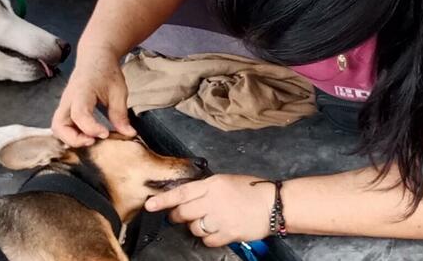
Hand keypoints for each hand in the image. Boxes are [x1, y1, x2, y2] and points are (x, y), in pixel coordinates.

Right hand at [52, 48, 135, 146]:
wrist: (95, 58)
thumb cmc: (106, 72)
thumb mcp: (119, 91)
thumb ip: (121, 114)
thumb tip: (128, 134)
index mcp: (82, 91)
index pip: (79, 114)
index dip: (91, 128)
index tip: (106, 134)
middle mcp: (68, 99)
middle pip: (58, 125)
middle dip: (74, 139)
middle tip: (93, 142)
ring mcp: (65, 105)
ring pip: (57, 128)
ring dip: (71, 139)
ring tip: (91, 141)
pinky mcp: (66, 109)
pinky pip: (63, 127)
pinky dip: (72, 136)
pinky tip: (88, 137)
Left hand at [145, 174, 274, 246]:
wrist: (273, 203)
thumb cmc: (251, 189)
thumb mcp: (226, 181)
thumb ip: (205, 188)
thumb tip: (186, 197)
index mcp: (212, 184)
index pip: (181, 192)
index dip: (163, 200)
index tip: (149, 205)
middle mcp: (213, 200)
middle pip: (183, 212)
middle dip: (177, 216)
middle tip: (179, 216)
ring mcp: (220, 218)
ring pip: (193, 228)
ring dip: (195, 227)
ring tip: (206, 222)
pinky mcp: (228, 233)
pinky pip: (207, 240)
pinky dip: (208, 238)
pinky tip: (216, 231)